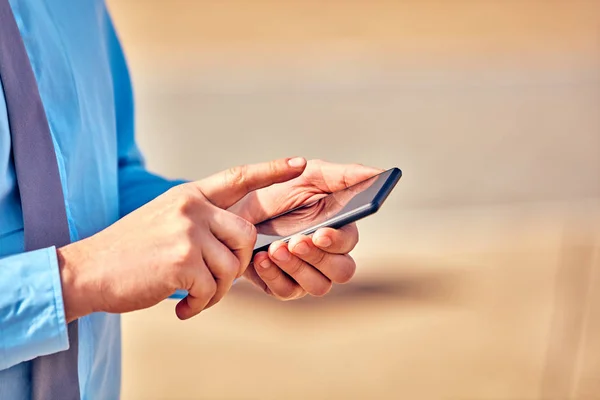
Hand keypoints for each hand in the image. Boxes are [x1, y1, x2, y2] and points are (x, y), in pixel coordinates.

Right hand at [58, 158, 305, 320]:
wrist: (87, 270)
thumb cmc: (130, 252)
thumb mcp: (166, 220)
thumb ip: (200, 220)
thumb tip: (238, 241)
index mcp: (190, 195)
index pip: (238, 177)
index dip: (271, 171)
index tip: (301, 163)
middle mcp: (192, 207)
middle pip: (247, 234)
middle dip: (240, 263)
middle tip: (215, 281)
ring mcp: (187, 231)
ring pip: (231, 267)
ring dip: (217, 291)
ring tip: (194, 297)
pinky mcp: (182, 260)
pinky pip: (213, 289)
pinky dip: (202, 305)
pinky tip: (182, 308)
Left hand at [230, 160, 381, 299]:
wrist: (238, 210)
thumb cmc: (278, 191)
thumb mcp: (308, 176)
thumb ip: (343, 174)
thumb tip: (376, 172)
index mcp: (338, 229)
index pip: (350, 242)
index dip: (338, 241)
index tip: (321, 233)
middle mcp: (327, 256)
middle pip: (341, 271)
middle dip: (318, 257)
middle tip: (295, 241)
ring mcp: (307, 274)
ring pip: (318, 286)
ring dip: (297, 267)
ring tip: (274, 248)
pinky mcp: (283, 286)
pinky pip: (286, 291)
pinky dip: (273, 275)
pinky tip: (260, 258)